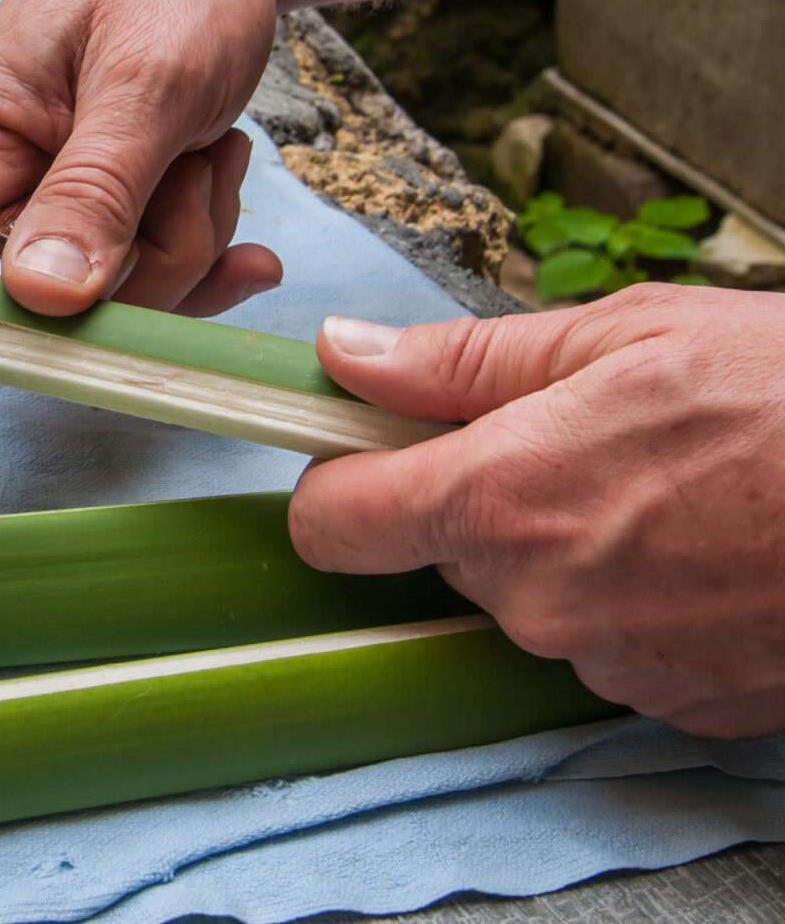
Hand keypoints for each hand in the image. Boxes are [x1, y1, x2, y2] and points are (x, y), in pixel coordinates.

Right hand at [0, 0, 284, 316]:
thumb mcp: (146, 85)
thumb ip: (94, 191)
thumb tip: (41, 297)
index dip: (20, 318)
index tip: (116, 306)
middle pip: (36, 305)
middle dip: (145, 262)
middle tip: (199, 177)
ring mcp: (23, 197)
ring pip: (99, 300)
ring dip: (183, 243)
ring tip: (212, 155)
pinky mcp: (75, 210)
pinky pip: (129, 277)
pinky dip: (192, 245)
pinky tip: (223, 190)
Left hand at [290, 284, 784, 736]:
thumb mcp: (621, 336)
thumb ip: (461, 362)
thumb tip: (347, 356)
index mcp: (500, 499)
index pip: (332, 525)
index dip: (338, 480)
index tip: (364, 448)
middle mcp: (538, 601)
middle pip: (441, 555)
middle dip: (483, 498)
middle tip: (579, 440)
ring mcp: (609, 662)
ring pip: (530, 598)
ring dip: (568, 547)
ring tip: (667, 486)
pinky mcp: (677, 701)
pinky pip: (609, 643)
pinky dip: (636, 597)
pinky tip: (707, 544)